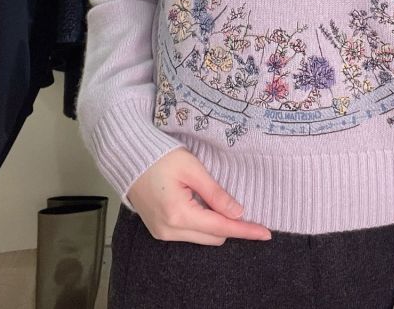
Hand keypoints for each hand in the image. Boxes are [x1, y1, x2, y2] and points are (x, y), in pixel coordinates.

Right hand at [126, 146, 272, 244]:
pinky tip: (201, 204)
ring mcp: (162, 233)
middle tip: (245, 208)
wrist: (128, 156)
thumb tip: (238, 212)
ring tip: (215, 199)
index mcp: (179, 214)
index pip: (221, 228)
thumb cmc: (159, 156)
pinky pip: (189, 233)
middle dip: (231, 225)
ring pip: (202, 237)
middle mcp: (169, 230)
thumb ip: (215, 193)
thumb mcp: (192, 169)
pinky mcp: (158, 230)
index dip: (245, 230)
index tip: (266, 233)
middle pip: (213, 237)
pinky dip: (201, 223)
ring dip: (215, 223)